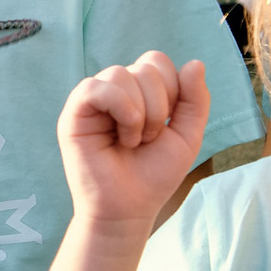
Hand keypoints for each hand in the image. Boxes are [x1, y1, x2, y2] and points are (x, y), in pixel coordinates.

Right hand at [59, 55, 208, 230]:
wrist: (129, 209)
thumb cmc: (153, 175)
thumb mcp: (187, 136)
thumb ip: (195, 100)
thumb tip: (195, 63)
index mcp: (138, 91)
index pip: (157, 61)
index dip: (173, 90)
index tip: (166, 125)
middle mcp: (114, 90)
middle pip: (145, 66)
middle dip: (160, 106)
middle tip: (149, 139)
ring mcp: (92, 100)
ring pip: (121, 73)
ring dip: (141, 113)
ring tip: (133, 141)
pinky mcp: (74, 113)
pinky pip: (96, 88)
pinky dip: (120, 109)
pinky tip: (123, 136)